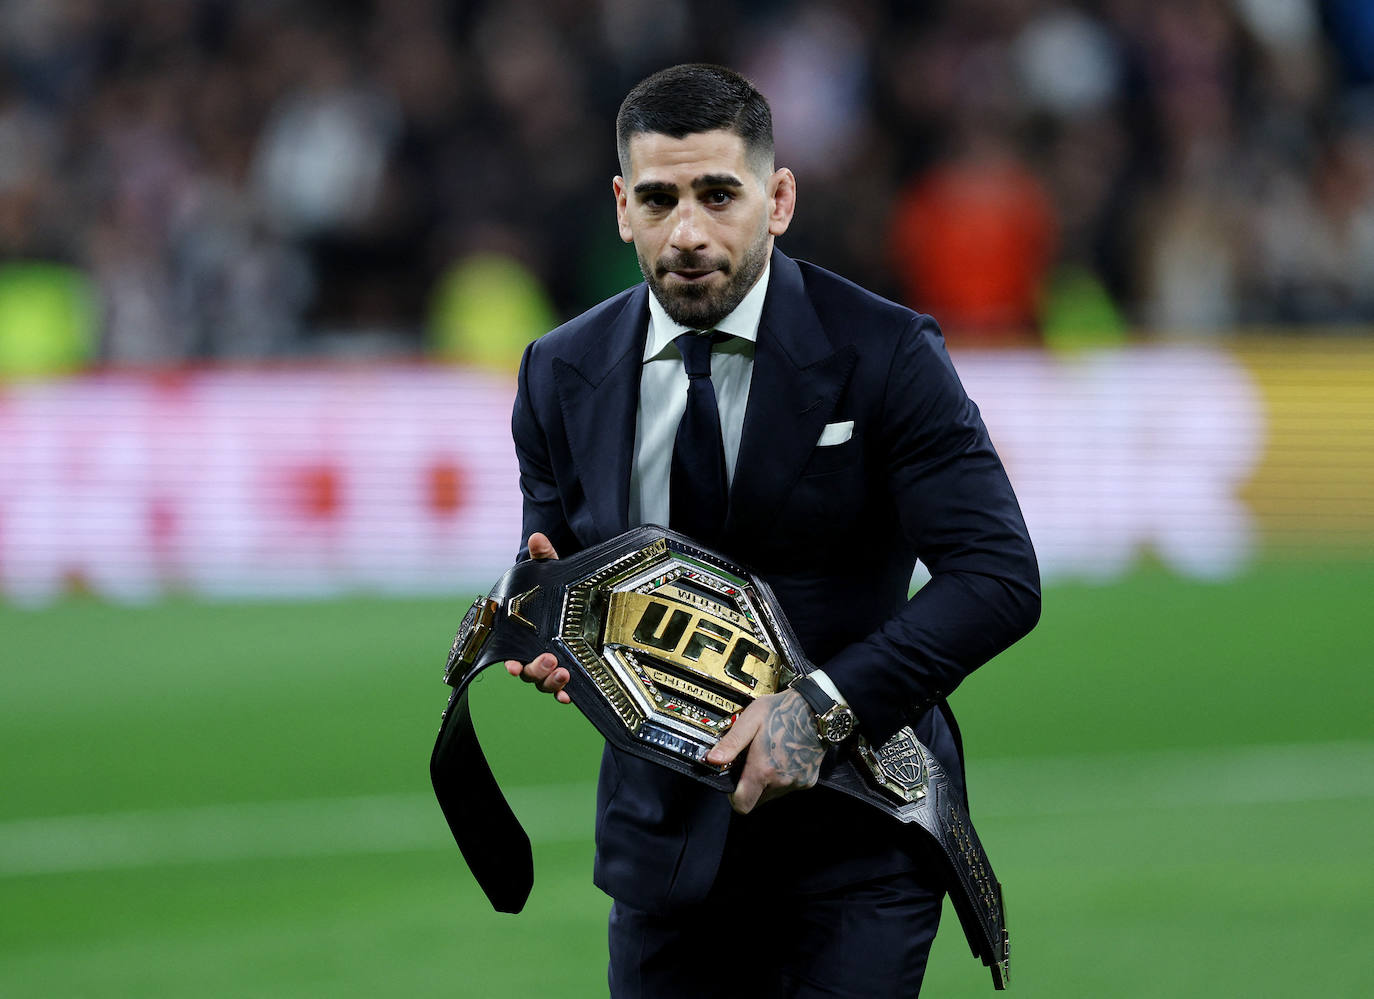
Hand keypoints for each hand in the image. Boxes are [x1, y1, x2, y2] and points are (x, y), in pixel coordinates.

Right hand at [503, 533, 571, 704]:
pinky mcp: (570, 670)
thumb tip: (538, 538)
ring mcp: (551, 664)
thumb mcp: (551, 572)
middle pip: (529, 672)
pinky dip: (564, 694)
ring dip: (552, 683)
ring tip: (564, 674)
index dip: (510, 663)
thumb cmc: (554, 589)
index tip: (512, 665)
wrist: (577, 600)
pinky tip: (570, 695)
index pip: (511, 653)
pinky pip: (563, 688)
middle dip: (537, 670)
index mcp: (522, 635)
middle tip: (549, 660)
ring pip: (545, 682)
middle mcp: (532, 654)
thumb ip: (544, 557)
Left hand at [704, 689, 823, 813]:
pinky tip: (783, 756)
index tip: (733, 780)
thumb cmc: (781, 711)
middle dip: (750, 786)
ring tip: (768, 755)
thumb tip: (712, 760)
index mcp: (763, 770)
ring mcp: (797, 782)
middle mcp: (781, 781)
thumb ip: (731, 743)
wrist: (816, 708)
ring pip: (773, 794)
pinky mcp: (809, 780)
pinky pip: (788, 787)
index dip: (733, 796)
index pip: (742, 804)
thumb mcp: (751, 720)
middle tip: (751, 762)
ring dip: (767, 781)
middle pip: (757, 800)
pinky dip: (782, 777)